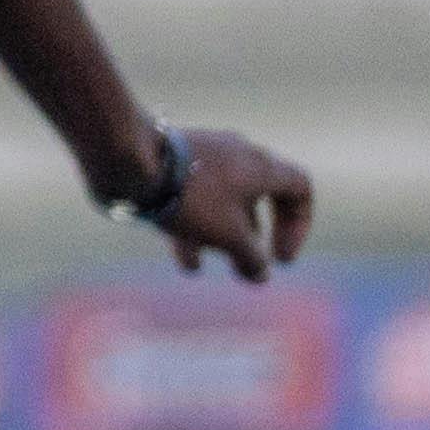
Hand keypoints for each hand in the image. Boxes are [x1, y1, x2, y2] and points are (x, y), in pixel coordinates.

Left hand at [137, 124, 318, 282]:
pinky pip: (193, 193)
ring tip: (197, 269)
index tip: (280, 256)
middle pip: (255, 198)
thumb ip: (251, 257)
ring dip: (215, 236)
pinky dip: (191, 222)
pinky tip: (180, 255)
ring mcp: (204, 153)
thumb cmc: (191, 196)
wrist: (129, 160)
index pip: (300, 188)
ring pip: (219, 200)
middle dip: (248, 239)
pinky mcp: (173, 159)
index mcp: (262, 166)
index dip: (298, 225)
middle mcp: (238, 153)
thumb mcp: (228, 235)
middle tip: (242, 271)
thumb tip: (260, 276)